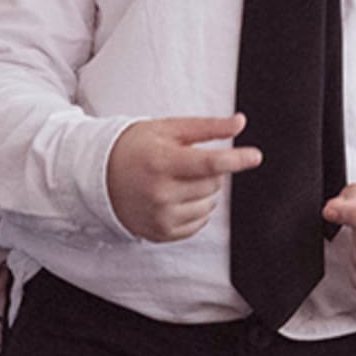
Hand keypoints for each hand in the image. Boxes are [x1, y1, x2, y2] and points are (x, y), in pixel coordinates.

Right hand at [104, 114, 258, 241]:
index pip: (209, 163)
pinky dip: (197, 209)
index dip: (236, 159)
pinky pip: (199, 223)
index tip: (255, 156)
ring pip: (209, 205)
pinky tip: (179, 195)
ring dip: (205, 190)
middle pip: (213, 183)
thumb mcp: (170, 128)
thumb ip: (207, 127)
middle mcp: (160, 193)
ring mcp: (160, 216)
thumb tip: (239, 123)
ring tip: (181, 178)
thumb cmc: (137, 146)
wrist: (101, 175)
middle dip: (213, 170)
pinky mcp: (160, 233)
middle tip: (191, 161)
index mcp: (162, 162)